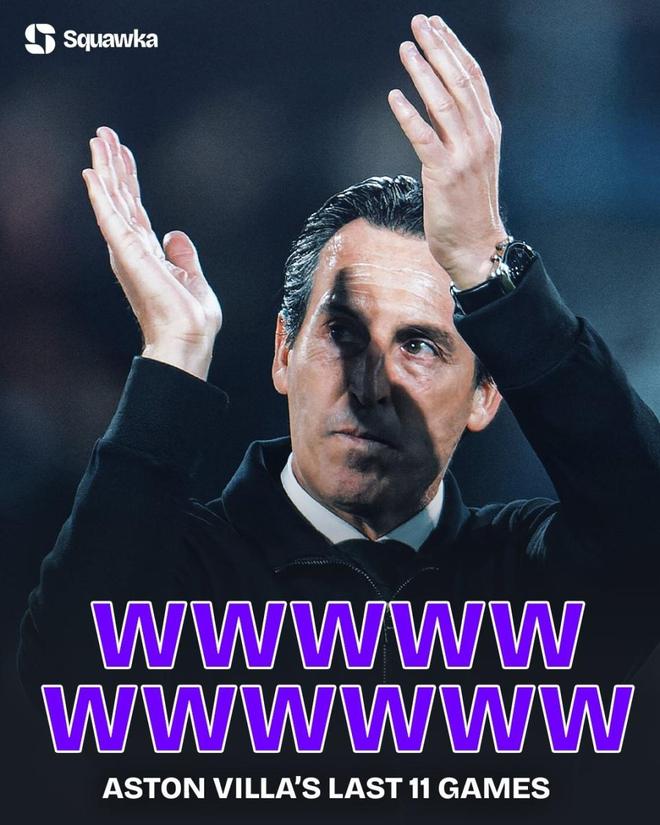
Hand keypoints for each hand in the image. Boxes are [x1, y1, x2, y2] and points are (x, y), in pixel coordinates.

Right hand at [82, 126, 221, 379]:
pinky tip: (92, 172)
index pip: (135, 208)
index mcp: (149, 254)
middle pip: (121, 198)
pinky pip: (111, 217)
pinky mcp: (128, 253)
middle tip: (103, 133)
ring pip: (113, 200)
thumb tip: (176, 235)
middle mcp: (134, 249)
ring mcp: (128, 250)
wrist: (189, 338)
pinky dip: (101, 195)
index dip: (129, 179)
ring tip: (99, 138)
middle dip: (113, 165)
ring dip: (106, 168)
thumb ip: (183, 255)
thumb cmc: (190, 319)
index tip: (123, 152)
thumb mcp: (193, 278)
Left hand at [388, 14, 506, 289]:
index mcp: (488, 130)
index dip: (454, 48)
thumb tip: (431, 98)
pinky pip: (423, 138)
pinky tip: (394, 96)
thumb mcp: (469, 160)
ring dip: (423, 72)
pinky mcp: (444, 175)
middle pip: (459, 82)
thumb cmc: (469, 206)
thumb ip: (455, 129)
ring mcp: (464, 155)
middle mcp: (480, 137)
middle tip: (419, 23)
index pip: (472, 78)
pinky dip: (409, 115)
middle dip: (439, 48)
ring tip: (405, 48)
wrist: (477, 246)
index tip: (437, 26)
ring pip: (443, 103)